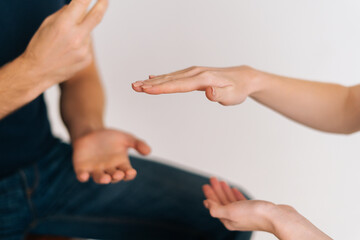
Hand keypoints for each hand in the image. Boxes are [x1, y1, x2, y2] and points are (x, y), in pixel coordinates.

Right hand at [21, 0, 107, 87]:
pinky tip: (69, 51)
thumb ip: (63, 14)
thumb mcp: (46, 25)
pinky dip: (80, 44)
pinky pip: (87, 45)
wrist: (38, 72)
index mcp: (64, 25)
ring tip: (66, 42)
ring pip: (88, 33)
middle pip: (96, 16)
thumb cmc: (39, 47)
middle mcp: (76, 37)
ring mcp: (83, 50)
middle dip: (102, 5)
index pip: (81, 4)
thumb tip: (75, 6)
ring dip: (81, 32)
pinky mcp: (87, 59)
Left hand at [72, 129, 150, 183]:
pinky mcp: (82, 167)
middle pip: (114, 176)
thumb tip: (149, 151)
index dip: (129, 174)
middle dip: (116, 176)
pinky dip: (82, 177)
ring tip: (105, 178)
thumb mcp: (126, 138)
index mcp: (121, 164)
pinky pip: (82, 175)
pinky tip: (83, 176)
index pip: (127, 173)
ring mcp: (95, 169)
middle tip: (119, 174)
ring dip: (102, 179)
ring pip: (99, 178)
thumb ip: (138, 144)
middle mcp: (109, 169)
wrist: (91, 131)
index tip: (131, 172)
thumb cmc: (110, 137)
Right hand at [132, 66, 259, 105]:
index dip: (161, 88)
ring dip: (153, 81)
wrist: (243, 78)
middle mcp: (195, 73)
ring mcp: (193, 72)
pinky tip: (153, 78)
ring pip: (170, 77)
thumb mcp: (232, 95)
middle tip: (133, 86)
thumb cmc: (238, 89)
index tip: (146, 89)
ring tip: (137, 84)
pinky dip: (162, 78)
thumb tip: (208, 92)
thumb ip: (219, 94)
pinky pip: (175, 76)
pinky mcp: (193, 74)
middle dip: (151, 84)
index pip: (178, 85)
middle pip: (170, 79)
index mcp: (203, 79)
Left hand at [202, 177, 275, 232]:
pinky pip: (240, 201)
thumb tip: (206, 204)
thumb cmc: (256, 215)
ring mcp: (244, 214)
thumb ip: (217, 209)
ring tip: (221, 181)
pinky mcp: (254, 210)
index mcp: (228, 220)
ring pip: (231, 201)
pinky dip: (235, 194)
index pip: (214, 206)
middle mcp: (235, 218)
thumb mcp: (231, 211)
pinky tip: (234, 189)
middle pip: (222, 202)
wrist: (278, 217)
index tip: (206, 185)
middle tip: (213, 179)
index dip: (210, 195)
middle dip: (216, 190)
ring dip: (225, 191)